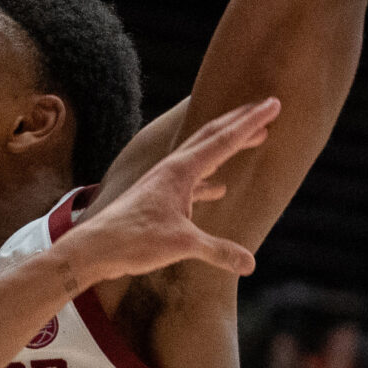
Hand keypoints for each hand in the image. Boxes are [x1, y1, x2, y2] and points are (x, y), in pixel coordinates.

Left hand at [59, 98, 278, 282]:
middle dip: (241, 121)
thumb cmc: (133, 240)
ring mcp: (164, 183)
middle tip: (267, 106)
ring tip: (250, 138)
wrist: (94, 248)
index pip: (224, 140)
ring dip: (228, 145)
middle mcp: (172, 169)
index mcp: (180, 170)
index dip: (251, 122)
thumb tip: (250, 264)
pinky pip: (192, 182)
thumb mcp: (182, 245)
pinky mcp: (158, 199)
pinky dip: (209, 180)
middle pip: (213, 136)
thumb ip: (218, 251)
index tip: (274, 103)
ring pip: (203, 155)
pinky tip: (219, 187)